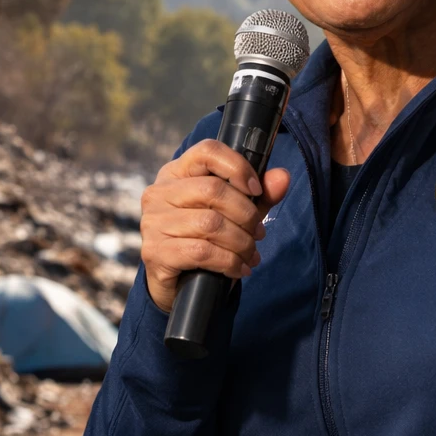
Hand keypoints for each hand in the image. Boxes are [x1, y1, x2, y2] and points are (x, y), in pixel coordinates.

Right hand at [140, 139, 290, 312]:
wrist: (177, 284)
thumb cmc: (204, 239)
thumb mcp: (235, 214)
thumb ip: (258, 195)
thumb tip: (282, 177)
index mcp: (176, 173)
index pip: (207, 151)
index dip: (238, 167)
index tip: (256, 189)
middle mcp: (159, 192)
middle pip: (213, 189)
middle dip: (246, 214)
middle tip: (259, 234)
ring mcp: (153, 222)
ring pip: (210, 223)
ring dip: (240, 242)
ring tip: (251, 254)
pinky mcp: (155, 252)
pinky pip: (201, 251)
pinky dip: (229, 262)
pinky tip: (239, 269)